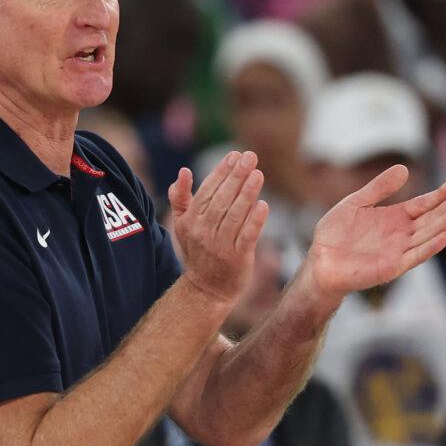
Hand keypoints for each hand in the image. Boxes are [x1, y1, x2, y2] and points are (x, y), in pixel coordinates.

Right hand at [167, 151, 270, 303]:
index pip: (207, 191)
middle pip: (222, 199)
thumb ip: (181, 198)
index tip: (235, 155)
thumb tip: (184, 171)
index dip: (222, 172)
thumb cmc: (198, 251)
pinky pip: (247, 236)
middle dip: (236, 176)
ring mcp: (220, 246)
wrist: (206, 290)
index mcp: (191, 221)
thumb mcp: (183, 225)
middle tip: (250, 156)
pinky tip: (264, 205)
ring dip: (247, 193)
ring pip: (235, 215)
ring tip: (258, 174)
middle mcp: (204, 232)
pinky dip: (255, 221)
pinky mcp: (237, 258)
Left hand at [302, 165, 445, 300]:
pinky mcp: (393, 266)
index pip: (422, 205)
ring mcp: (399, 250)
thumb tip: (404, 168)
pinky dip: (431, 247)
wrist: (320, 260)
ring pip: (428, 235)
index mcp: (394, 218)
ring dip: (444, 224)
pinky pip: (416, 255)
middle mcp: (401, 234)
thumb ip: (379, 187)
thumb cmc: (335, 233)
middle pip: (430, 219)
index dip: (437, 196)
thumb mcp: (356, 202)